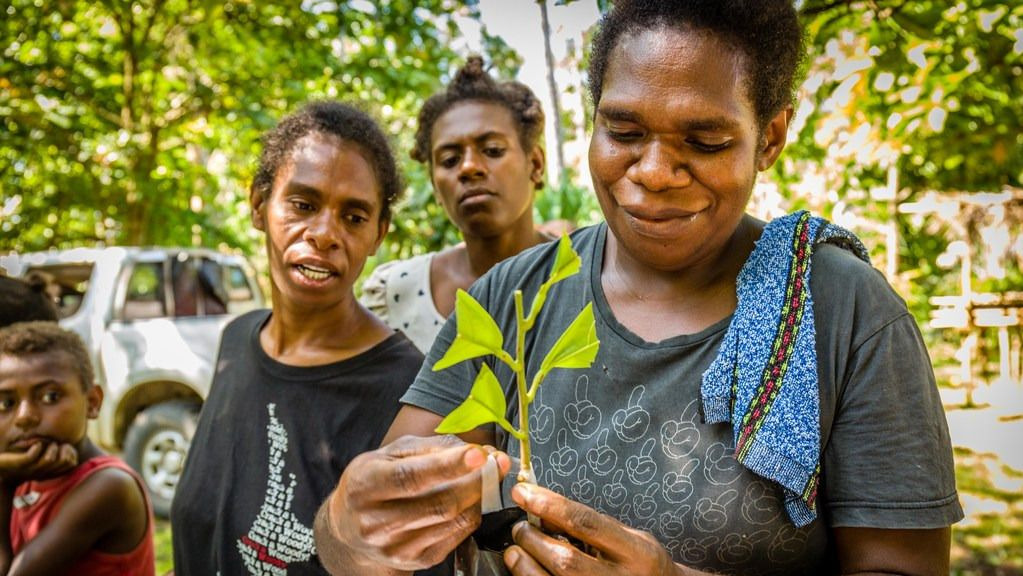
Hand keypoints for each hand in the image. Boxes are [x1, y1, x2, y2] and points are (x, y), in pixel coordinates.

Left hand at [0, 440, 77, 484]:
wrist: (0, 467)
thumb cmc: (22, 458)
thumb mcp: (41, 457)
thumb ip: (55, 453)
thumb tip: (68, 446)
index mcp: (50, 472)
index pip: (71, 464)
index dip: (72, 452)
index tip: (64, 446)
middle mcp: (43, 473)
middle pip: (64, 461)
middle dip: (63, 449)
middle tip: (55, 443)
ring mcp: (32, 469)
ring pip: (49, 459)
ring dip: (50, 447)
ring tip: (46, 443)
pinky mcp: (20, 465)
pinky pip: (32, 456)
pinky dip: (36, 447)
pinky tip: (35, 444)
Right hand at [322, 435, 510, 570]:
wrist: (349, 526)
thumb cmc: (373, 481)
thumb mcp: (389, 454)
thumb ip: (430, 448)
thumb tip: (473, 450)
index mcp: (364, 485)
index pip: (410, 477)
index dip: (447, 466)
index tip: (477, 454)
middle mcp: (375, 522)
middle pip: (439, 503)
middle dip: (476, 481)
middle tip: (496, 462)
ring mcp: (395, 547)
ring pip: (452, 520)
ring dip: (478, 496)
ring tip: (486, 477)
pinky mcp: (414, 561)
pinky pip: (456, 535)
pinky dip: (470, 513)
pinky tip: (470, 499)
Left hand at [503, 483, 678, 575]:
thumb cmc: (641, 563)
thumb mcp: (629, 537)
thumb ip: (593, 527)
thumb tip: (544, 512)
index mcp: (636, 552)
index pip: (585, 523)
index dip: (549, 505)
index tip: (522, 492)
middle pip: (565, 560)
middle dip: (532, 540)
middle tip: (519, 528)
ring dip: (524, 566)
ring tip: (515, 551)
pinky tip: (527, 570)